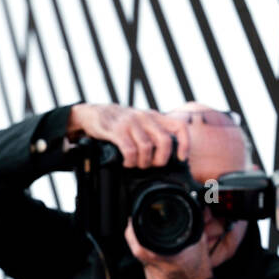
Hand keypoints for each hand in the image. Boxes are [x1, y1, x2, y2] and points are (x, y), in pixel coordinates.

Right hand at [66, 103, 189, 168]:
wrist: (93, 113)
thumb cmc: (121, 123)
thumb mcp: (142, 123)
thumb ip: (155, 133)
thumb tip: (171, 156)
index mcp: (155, 117)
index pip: (179, 127)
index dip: (185, 144)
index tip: (181, 158)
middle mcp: (145, 117)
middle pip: (165, 141)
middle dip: (161, 159)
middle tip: (152, 165)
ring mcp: (131, 122)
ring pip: (146, 148)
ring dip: (143, 162)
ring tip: (136, 164)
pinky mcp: (116, 130)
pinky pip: (129, 150)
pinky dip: (130, 161)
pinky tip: (126, 162)